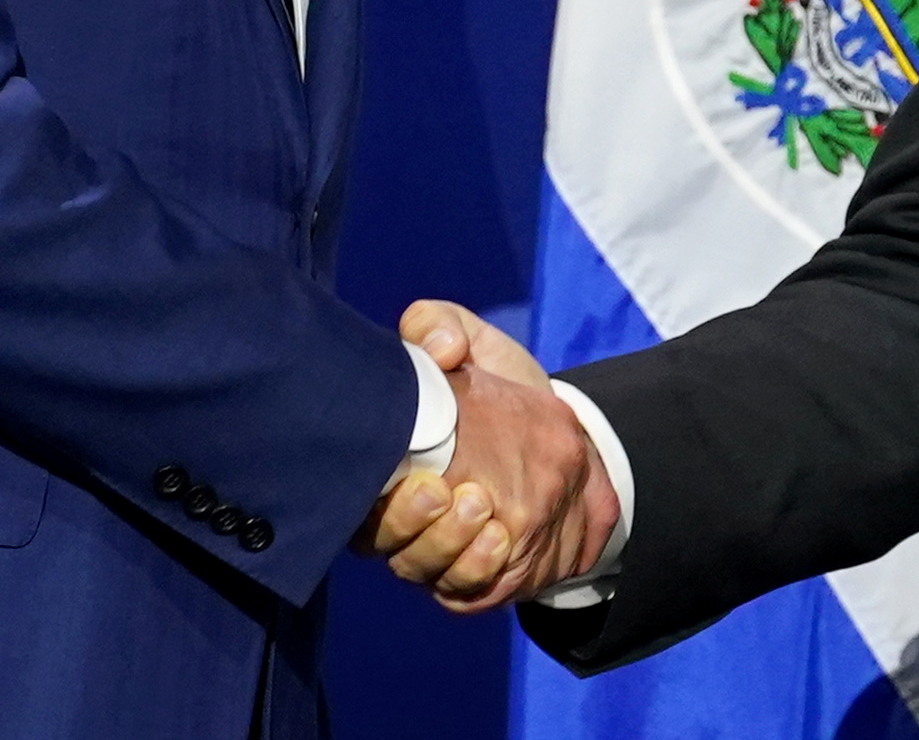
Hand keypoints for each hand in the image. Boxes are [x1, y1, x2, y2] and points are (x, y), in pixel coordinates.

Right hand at [359, 301, 615, 611]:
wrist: (566, 446)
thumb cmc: (504, 394)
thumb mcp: (477, 347)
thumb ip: (442, 327)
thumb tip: (440, 348)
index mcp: (384, 466)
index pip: (352, 492)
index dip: (370, 494)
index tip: (412, 473)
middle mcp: (400, 519)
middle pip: (382, 540)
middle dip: (408, 523)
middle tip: (442, 493)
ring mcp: (437, 554)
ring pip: (422, 569)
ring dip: (446, 546)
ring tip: (480, 510)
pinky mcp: (474, 580)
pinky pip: (464, 591)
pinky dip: (477, 570)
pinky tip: (498, 539)